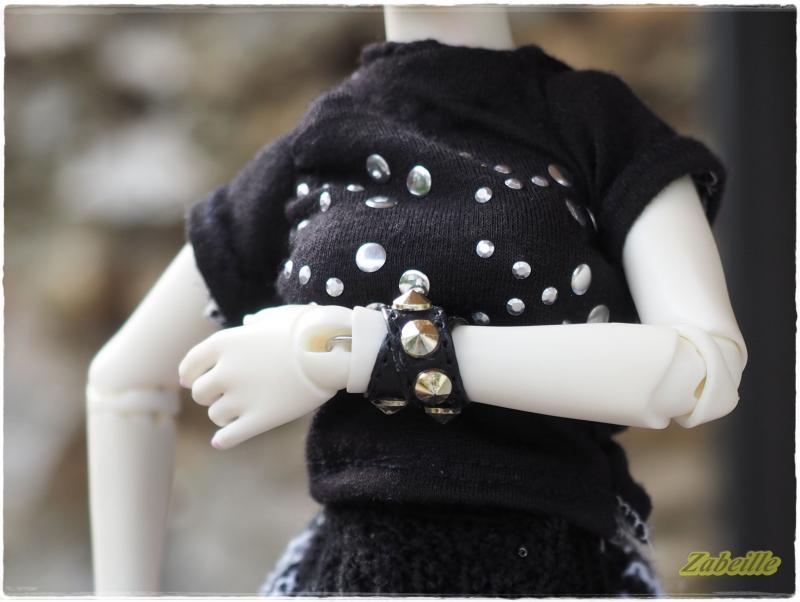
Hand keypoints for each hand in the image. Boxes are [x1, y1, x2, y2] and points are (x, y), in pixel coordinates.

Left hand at [178, 304, 351, 448]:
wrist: (332, 350)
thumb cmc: (307, 330)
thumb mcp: (276, 317)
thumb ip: (256, 323)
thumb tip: (248, 323)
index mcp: (225, 343)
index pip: (190, 364)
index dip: (189, 374)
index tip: (190, 380)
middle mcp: (226, 371)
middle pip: (200, 393)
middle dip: (210, 394)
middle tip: (225, 394)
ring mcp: (242, 397)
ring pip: (216, 415)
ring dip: (224, 414)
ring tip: (237, 412)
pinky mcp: (260, 419)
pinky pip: (229, 437)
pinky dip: (224, 439)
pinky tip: (223, 440)